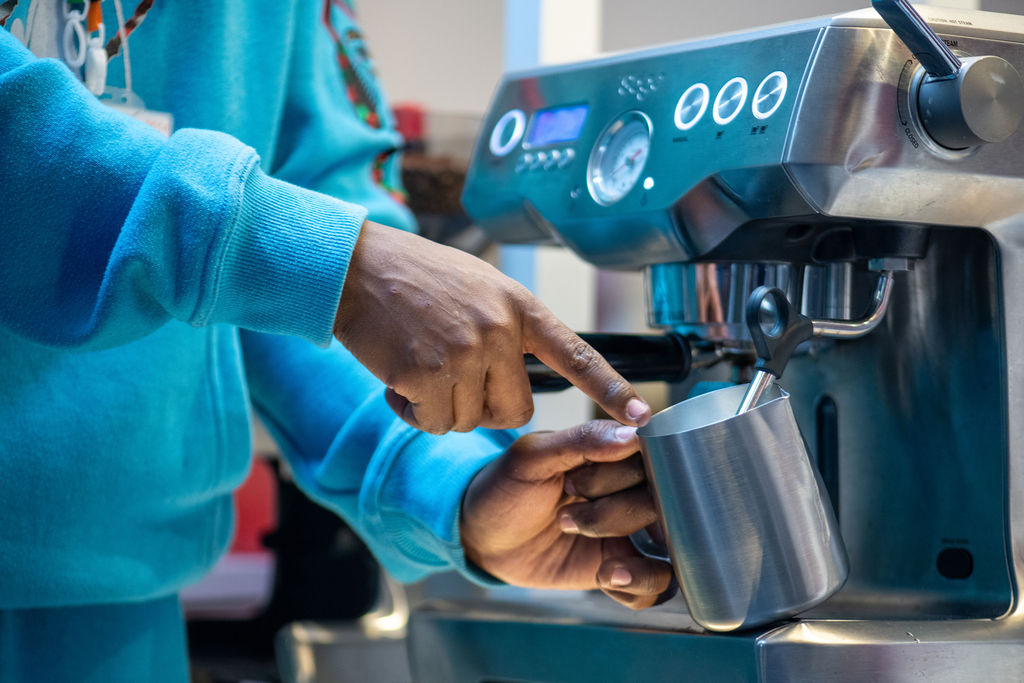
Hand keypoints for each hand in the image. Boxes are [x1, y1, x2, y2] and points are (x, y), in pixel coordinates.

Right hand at [334, 221, 651, 433]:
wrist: (356, 267)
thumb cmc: (414, 278)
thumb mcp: (477, 288)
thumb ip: (506, 329)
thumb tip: (517, 382)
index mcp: (519, 306)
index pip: (578, 354)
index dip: (613, 390)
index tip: (644, 417)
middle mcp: (500, 330)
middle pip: (515, 410)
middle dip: (483, 407)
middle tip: (449, 376)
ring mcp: (465, 351)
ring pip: (470, 420)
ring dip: (441, 407)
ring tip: (417, 364)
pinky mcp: (428, 373)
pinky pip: (434, 423)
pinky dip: (413, 412)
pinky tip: (398, 379)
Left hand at [460, 420, 675, 608]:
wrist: (483, 536)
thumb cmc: (506, 487)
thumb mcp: (532, 458)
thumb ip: (580, 441)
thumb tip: (632, 435)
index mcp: (612, 453)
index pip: (651, 455)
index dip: (623, 474)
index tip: (581, 485)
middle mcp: (629, 489)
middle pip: (663, 501)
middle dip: (617, 515)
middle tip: (568, 517)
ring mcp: (629, 530)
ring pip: (671, 544)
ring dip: (637, 557)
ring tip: (602, 564)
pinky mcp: (621, 566)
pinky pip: (656, 585)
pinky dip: (639, 587)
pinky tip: (607, 578)